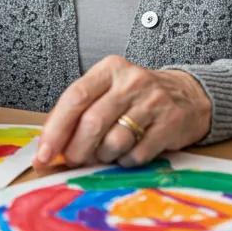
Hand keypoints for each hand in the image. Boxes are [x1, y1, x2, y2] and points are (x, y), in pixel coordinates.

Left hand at [34, 56, 211, 170]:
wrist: (188, 95)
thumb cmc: (138, 97)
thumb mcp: (109, 91)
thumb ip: (81, 113)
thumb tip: (50, 149)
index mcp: (110, 69)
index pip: (75, 97)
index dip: (56, 129)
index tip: (44, 155)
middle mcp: (131, 80)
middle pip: (92, 123)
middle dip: (77, 151)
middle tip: (74, 161)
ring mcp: (153, 101)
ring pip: (114, 142)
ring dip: (104, 157)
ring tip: (108, 153)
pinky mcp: (170, 122)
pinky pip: (137, 155)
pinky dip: (126, 161)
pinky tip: (130, 152)